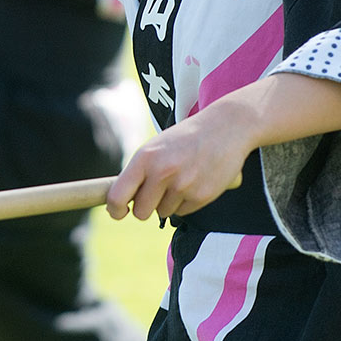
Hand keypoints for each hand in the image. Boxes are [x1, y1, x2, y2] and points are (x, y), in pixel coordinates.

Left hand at [105, 103, 253, 220]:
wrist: (225, 128)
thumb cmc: (184, 139)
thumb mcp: (155, 147)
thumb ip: (138, 172)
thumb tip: (119, 201)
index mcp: (145, 158)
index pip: (117, 196)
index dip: (115, 209)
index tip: (118, 212)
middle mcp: (162, 172)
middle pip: (140, 212)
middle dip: (145, 208)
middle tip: (155, 194)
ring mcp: (183, 186)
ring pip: (163, 212)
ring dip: (168, 202)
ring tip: (181, 179)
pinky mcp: (202, 196)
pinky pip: (183, 212)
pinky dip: (186, 203)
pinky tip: (194, 182)